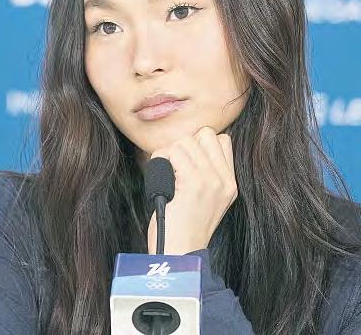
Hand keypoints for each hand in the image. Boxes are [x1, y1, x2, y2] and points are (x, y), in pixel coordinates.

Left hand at [147, 126, 236, 254]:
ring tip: (166, 173)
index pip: (222, 140)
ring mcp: (210, 180)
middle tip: (175, 165)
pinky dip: (160, 159)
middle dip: (185, 144)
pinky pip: (172, 152)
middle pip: (204, 134)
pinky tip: (161, 176)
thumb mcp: (207, 200)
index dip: (200, 144)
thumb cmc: (183, 228)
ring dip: (169, 153)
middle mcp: (224, 180)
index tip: (186, 162)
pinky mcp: (193, 183)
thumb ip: (206, 174)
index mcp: (230, 183)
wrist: (179, 255)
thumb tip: (189, 145)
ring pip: (186, 141)